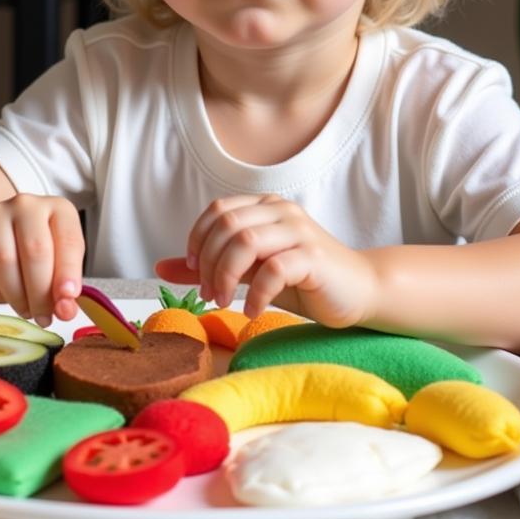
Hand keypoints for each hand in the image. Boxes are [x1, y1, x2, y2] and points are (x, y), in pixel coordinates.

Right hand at [0, 194, 83, 324]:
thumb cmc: (28, 252)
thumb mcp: (55, 263)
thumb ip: (64, 286)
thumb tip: (66, 310)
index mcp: (58, 209)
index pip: (68, 240)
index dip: (69, 274)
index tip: (67, 302)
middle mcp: (26, 205)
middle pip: (35, 251)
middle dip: (41, 292)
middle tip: (44, 317)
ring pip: (5, 260)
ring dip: (17, 295)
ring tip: (25, 309)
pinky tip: (2, 296)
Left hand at [155, 194, 376, 326]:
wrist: (359, 291)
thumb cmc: (303, 280)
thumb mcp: (250, 272)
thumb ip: (211, 266)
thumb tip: (160, 266)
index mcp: (264, 206)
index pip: (217, 211)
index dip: (198, 241)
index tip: (196, 273)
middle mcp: (281, 211)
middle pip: (227, 225)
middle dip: (209, 263)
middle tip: (209, 294)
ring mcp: (299, 231)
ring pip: (245, 240)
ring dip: (226, 276)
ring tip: (225, 302)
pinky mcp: (313, 256)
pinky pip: (273, 269)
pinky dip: (255, 294)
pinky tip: (252, 312)